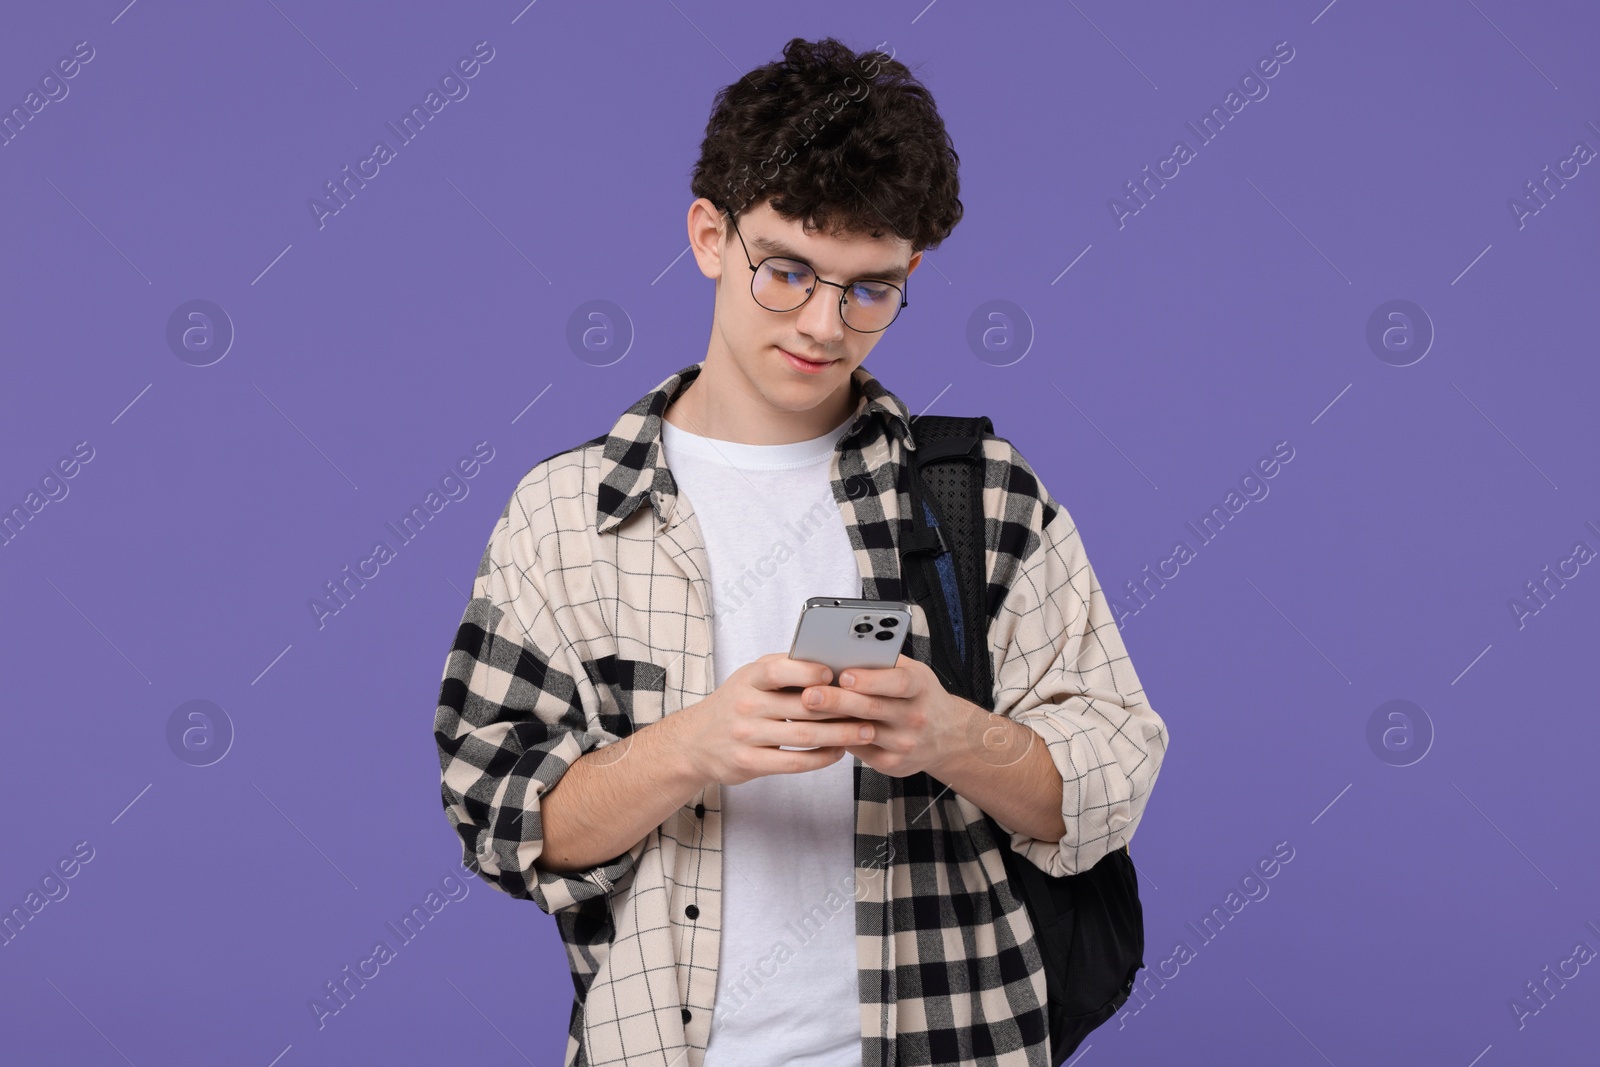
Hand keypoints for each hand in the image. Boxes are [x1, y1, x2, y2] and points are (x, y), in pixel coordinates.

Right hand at [679, 652, 879, 786]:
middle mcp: (746, 704)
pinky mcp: (749, 763)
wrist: (695, 741)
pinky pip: (794, 762)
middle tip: (872, 707)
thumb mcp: (751, 678)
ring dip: (840, 735)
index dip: (810, 671)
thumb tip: (833, 663)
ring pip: (804, 735)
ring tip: (865, 731)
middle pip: (802, 706)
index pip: (780, 669)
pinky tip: (838, 752)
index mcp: (749, 677)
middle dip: (842, 708)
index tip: (838, 675)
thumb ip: (785, 669)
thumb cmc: (736, 702)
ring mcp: (746, 735)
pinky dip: (821, 758)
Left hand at [799, 654, 966, 778]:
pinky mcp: (894, 764)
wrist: (950, 737)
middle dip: (838, 701)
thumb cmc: (920, 695)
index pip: (898, 682)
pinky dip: (839, 739)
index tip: (843, 675)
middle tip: (809, 694)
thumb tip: (842, 649)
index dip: (870, 679)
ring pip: (863, 732)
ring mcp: (905, 744)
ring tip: (805, 713)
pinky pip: (861, 751)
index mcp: (921, 688)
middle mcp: (916, 717)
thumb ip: (884, 663)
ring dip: (832, 722)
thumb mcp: (914, 673)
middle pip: (873, 708)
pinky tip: (819, 729)